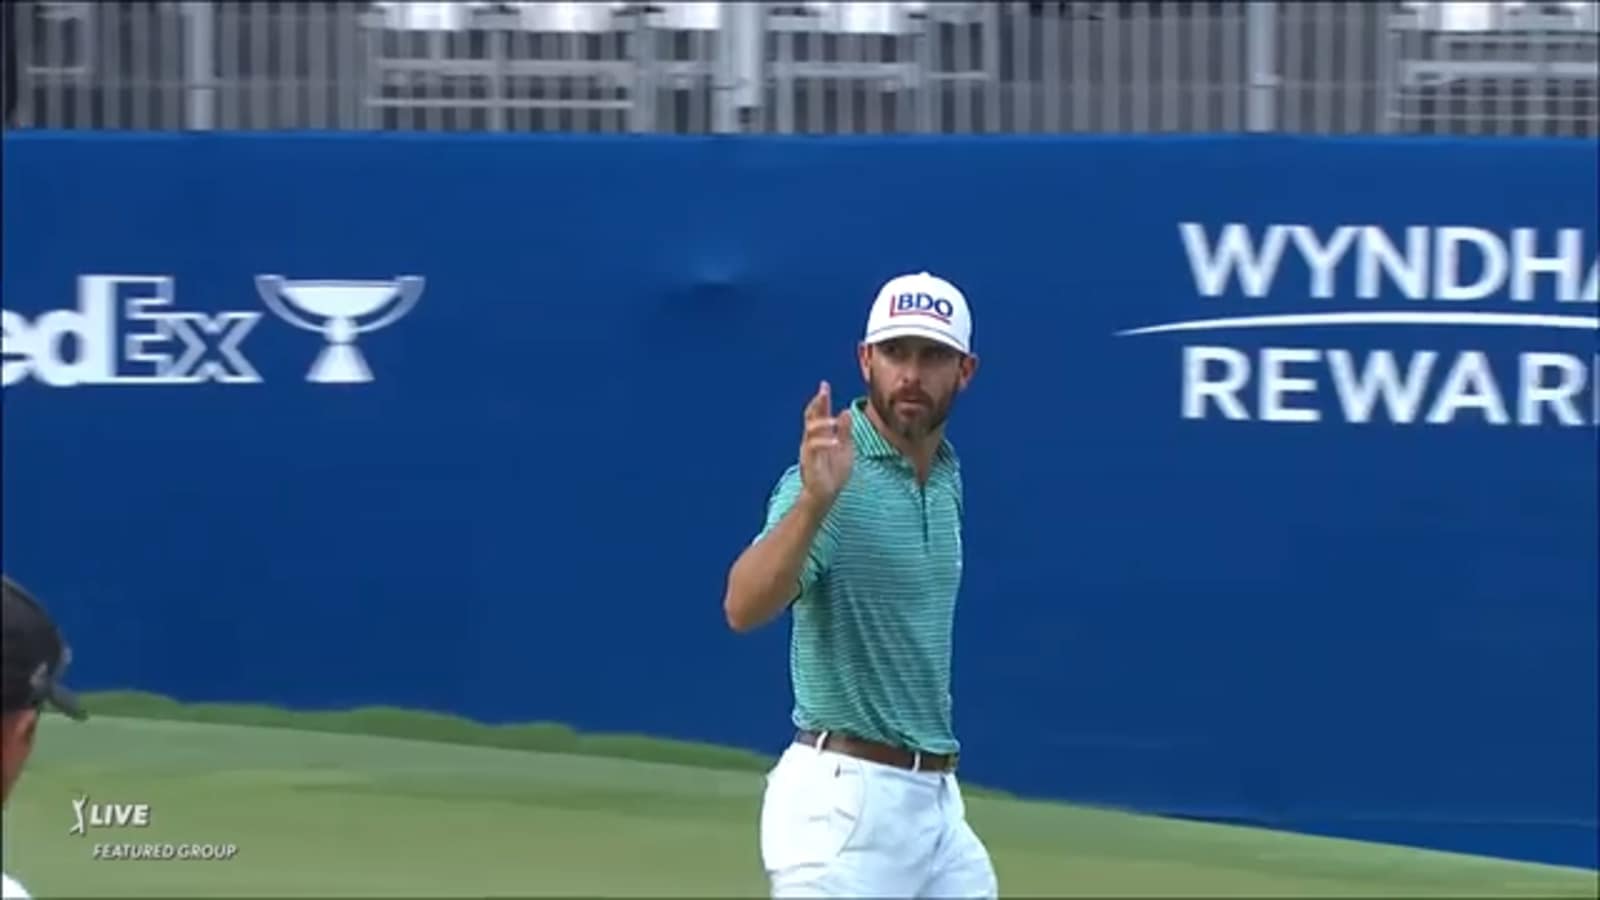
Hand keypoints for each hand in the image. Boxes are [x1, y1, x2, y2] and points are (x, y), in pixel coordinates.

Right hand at [799, 380, 853, 506]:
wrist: (825, 495)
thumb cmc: (834, 473)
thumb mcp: (845, 449)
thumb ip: (845, 431)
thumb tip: (846, 411)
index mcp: (821, 436)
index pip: (819, 414)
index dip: (821, 400)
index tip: (824, 385)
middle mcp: (811, 440)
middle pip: (811, 417)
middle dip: (816, 404)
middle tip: (823, 392)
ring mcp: (809, 450)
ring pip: (810, 431)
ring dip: (822, 423)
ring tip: (834, 421)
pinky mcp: (809, 462)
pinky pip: (814, 448)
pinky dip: (824, 443)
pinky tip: (834, 441)